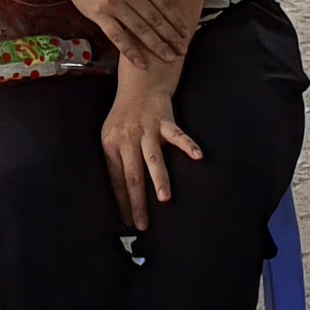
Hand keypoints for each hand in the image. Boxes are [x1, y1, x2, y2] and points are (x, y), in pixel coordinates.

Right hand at [54, 0, 187, 64]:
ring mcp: (113, 4)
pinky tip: (142, 63)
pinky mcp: (99, 15)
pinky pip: (118, 37)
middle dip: (171, 37)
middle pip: (155, 18)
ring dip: (157, 46)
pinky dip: (131, 52)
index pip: (164, 2)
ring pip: (140, 30)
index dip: (176, 20)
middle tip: (182, 50)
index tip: (186, 33)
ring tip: (169, 57)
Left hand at [100, 60, 204, 232]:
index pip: (116, 180)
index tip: (127, 222)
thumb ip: (116, 161)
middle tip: (142, 224)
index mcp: (111, 145)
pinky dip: (188, 145)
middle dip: (137, 202)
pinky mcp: (164, 120)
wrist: (138, 85)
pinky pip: (177, 135)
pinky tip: (198, 157)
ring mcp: (147, 129)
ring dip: (159, 179)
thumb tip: (121, 193)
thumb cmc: (124, 118)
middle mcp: (128, 138)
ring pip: (153, 158)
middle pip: (132, 175)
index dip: (122, 202)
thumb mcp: (111, 137)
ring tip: (164, 199)